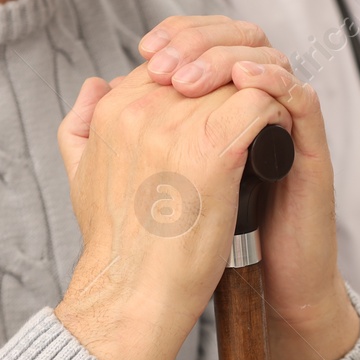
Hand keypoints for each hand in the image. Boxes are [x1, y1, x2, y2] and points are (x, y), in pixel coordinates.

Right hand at [52, 66, 290, 359]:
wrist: (133, 294)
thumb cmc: (118, 247)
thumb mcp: (80, 174)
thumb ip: (82, 123)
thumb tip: (98, 84)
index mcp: (115, 108)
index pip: (172, 65)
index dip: (204, 87)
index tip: (223, 117)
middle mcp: (142, 108)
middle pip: (209, 68)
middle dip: (237, 89)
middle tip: (257, 120)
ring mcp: (177, 126)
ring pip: (239, 81)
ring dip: (262, 103)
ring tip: (271, 133)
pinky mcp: (213, 149)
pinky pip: (261, 103)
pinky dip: (277, 117)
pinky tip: (278, 143)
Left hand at [138, 16, 358, 359]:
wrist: (257, 297)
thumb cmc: (201, 251)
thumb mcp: (144, 184)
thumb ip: (120, 134)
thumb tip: (97, 85)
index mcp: (217, 113)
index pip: (205, 43)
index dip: (178, 36)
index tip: (146, 51)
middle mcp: (253, 113)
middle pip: (236, 39)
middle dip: (199, 40)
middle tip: (165, 62)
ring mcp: (284, 130)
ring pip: (268, 59)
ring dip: (229, 58)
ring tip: (192, 80)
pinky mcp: (309, 152)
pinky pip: (301, 98)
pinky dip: (273, 82)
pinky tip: (244, 83)